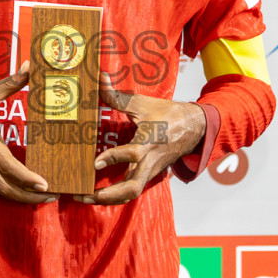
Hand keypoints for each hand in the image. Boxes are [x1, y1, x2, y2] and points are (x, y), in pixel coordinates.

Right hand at [0, 62, 56, 204]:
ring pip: (0, 192)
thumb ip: (10, 82)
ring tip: (44, 199)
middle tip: (52, 196)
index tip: (44, 184)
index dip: (26, 178)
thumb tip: (30, 66)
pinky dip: (10, 196)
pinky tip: (25, 195)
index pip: (7, 165)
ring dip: (22, 199)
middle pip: (6, 187)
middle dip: (30, 197)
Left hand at [82, 72, 205, 205]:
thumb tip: (99, 78)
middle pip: (131, 188)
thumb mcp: (142, 103)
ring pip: (131, 193)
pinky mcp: (149, 175)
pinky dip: (115, 195)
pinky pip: (132, 189)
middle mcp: (150, 160)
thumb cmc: (168, 114)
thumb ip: (117, 96)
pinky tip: (97, 194)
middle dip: (106, 195)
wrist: (194, 128)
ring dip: (108, 199)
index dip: (113, 158)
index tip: (95, 163)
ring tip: (84, 198)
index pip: (132, 153)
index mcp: (150, 140)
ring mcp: (150, 171)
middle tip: (83, 195)